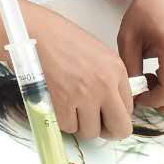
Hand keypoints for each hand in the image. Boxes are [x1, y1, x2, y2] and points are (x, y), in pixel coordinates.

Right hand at [30, 8, 133, 140]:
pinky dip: (61, 120)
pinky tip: (56, 103)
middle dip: (106, 131)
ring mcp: (84, 95)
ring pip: (90, 132)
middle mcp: (105, 85)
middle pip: (119, 129)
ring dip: (80, 125)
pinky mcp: (62, 102)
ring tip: (69, 107)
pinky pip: (68, 127)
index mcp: (116, 70)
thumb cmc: (62, 38)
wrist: (35, 31)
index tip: (103, 112)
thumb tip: (111, 106)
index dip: (114, 114)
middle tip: (93, 124)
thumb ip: (109, 79)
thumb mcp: (97, 53)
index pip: (129, 110)